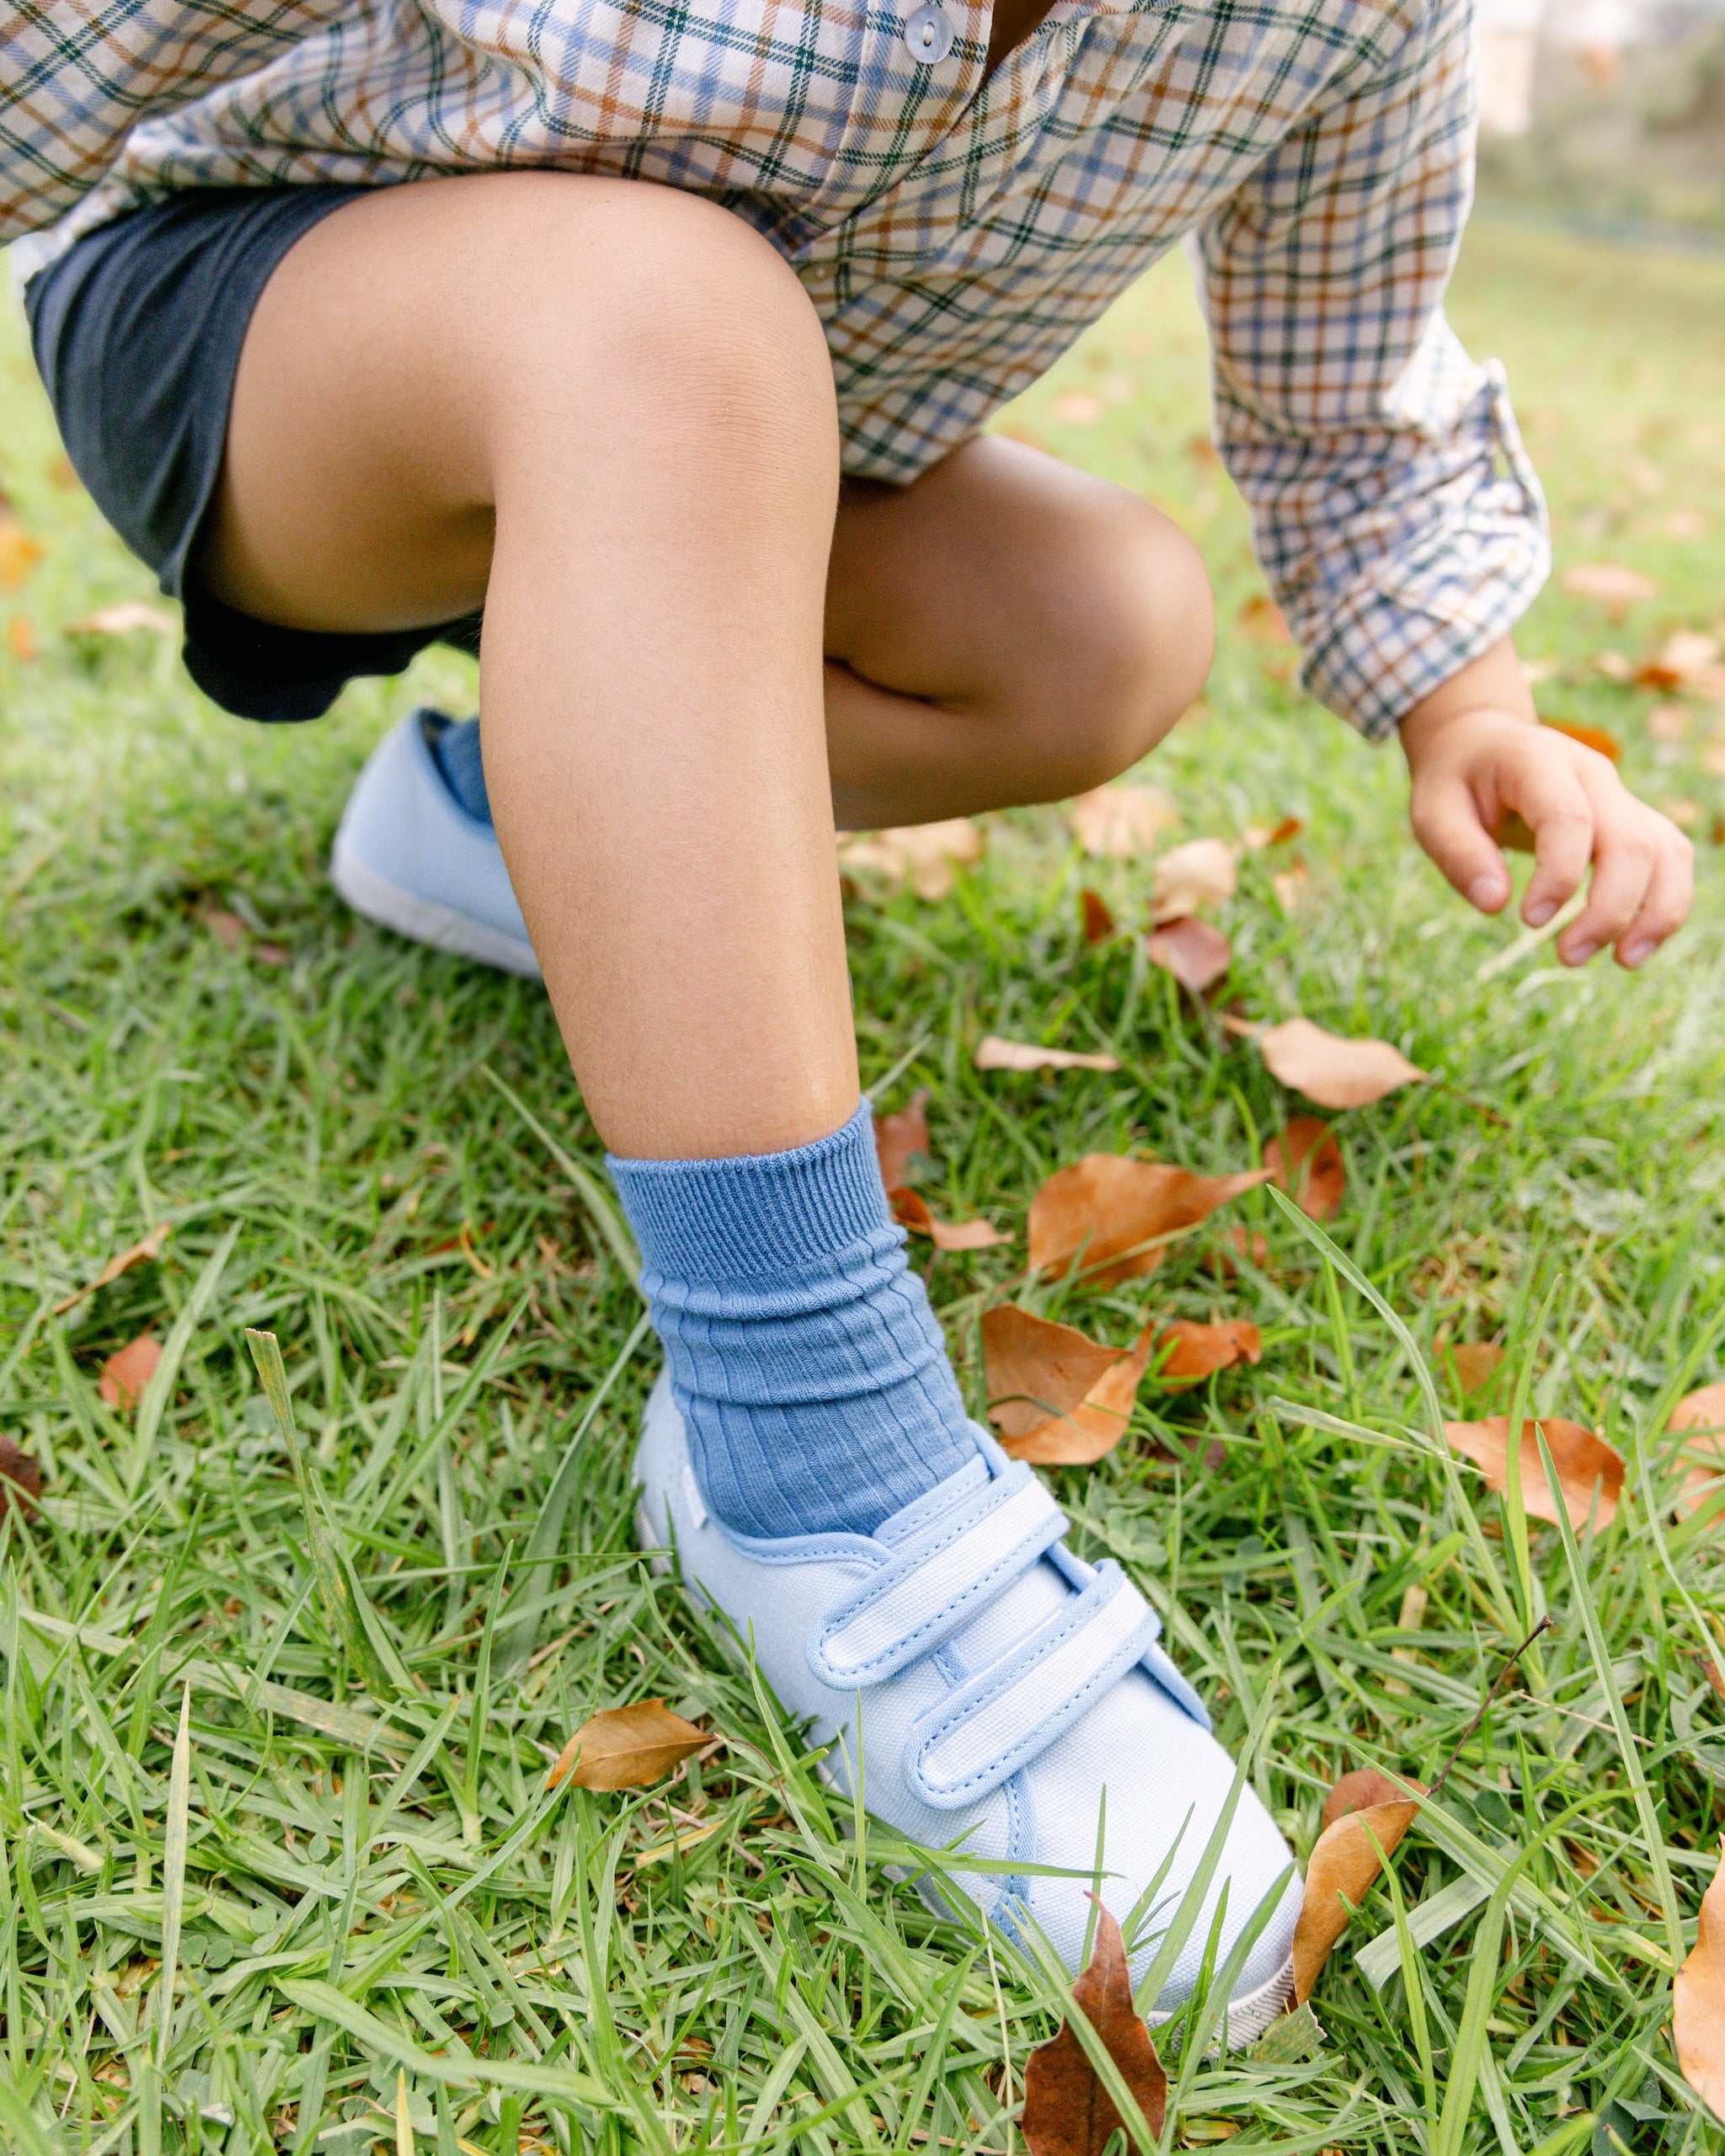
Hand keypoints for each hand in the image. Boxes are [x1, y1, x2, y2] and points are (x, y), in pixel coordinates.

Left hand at [1401, 701, 1692, 969]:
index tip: (1530, 921)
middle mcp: (1592, 773)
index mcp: (1538, 761)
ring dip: (1653, 911)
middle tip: (1569, 957)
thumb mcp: (1433, 812)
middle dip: (1608, 908)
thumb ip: (1458, 853)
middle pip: (1628, 841)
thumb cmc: (1455, 783)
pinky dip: (1664, 903)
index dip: (1559, 874)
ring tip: (1623, 961)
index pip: (1569, 817)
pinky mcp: (1632, 819)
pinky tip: (1635, 944)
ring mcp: (1619, 795)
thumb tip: (1495, 905)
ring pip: (1664, 850)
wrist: (1484, 745)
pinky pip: (1669, 858)